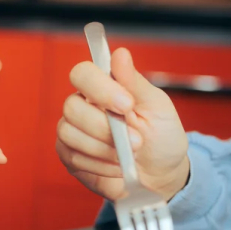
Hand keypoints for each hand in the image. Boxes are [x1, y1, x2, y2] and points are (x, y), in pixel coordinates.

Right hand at [57, 48, 189, 201]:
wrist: (161, 175)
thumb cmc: (161, 138)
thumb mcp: (157, 106)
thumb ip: (135, 82)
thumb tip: (120, 54)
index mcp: (103, 89)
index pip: (82, 74)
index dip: (99, 88)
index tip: (126, 105)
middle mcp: (83, 107)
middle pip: (71, 106)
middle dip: (104, 127)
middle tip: (135, 140)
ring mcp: (73, 132)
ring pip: (69, 133)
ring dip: (104, 148)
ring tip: (128, 155)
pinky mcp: (70, 157)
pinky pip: (73, 157)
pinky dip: (100, 165)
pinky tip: (116, 166)